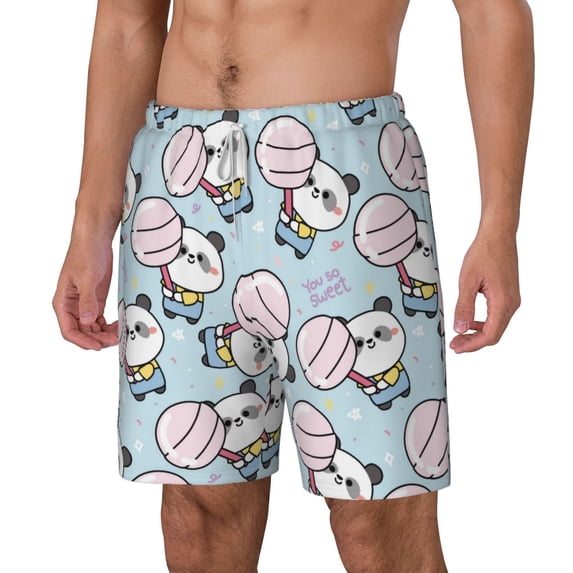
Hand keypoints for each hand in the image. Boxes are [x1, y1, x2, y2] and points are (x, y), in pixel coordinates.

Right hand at [53, 238, 117, 349]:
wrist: (95, 241)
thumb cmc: (84, 255)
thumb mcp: (86, 278)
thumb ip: (87, 301)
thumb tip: (87, 321)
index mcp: (63, 303)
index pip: (69, 330)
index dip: (82, 341)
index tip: (97, 346)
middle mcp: (72, 307)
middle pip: (83, 332)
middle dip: (97, 339)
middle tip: (114, 341)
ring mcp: (84, 305)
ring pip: (92, 328)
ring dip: (104, 334)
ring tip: (119, 335)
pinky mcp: (96, 301)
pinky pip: (100, 320)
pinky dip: (108, 326)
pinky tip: (118, 326)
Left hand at [450, 232, 519, 353]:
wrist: (498, 235)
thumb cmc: (485, 253)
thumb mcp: (467, 281)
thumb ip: (463, 307)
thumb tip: (460, 328)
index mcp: (503, 302)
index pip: (490, 335)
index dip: (472, 345)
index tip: (457, 348)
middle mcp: (511, 303)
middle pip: (494, 334)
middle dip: (473, 342)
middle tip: (455, 344)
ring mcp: (511, 299)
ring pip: (495, 325)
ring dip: (477, 333)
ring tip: (459, 334)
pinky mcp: (508, 294)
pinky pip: (496, 315)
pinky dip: (483, 322)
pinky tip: (469, 321)